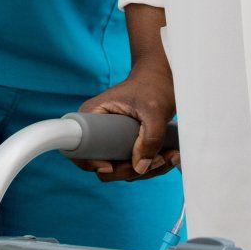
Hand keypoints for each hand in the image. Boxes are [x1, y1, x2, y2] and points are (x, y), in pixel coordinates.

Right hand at [77, 64, 180, 181]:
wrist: (162, 78)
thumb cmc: (154, 86)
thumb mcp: (154, 110)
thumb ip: (150, 138)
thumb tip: (140, 168)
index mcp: (93, 116)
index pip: (80, 149)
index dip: (91, 163)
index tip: (111, 166)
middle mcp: (97, 131)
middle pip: (104, 167)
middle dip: (131, 170)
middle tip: (159, 159)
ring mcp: (111, 141)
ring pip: (122, 169)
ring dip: (147, 170)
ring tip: (170, 156)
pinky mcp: (125, 147)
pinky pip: (133, 166)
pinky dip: (150, 166)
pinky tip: (169, 157)